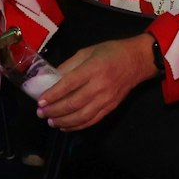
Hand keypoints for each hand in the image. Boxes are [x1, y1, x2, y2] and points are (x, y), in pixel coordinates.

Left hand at [35, 35, 155, 131]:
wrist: (138, 61)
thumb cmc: (110, 52)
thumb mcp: (87, 51)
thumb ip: (69, 65)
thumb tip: (51, 79)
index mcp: (93, 68)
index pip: (69, 84)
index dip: (53, 95)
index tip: (40, 101)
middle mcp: (100, 86)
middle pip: (73, 103)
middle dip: (54, 111)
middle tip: (41, 113)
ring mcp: (106, 99)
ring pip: (82, 116)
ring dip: (64, 121)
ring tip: (50, 122)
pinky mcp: (111, 108)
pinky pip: (92, 120)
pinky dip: (77, 126)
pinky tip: (65, 126)